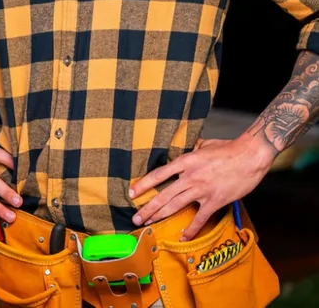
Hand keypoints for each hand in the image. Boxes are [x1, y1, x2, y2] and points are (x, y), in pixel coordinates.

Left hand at [128, 136, 273, 239]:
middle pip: (164, 194)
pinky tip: (183, 236)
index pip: (159, 175)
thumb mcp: (203, 145)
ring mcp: (202, 190)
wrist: (250, 156)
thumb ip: (190, 150)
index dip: (143, 184)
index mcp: (185, 161)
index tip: (132, 192)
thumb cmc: (228, 148)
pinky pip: (200, 218)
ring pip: (176, 205)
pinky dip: (191, 229)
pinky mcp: (216, 201)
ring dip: (160, 216)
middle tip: (135, 218)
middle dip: (147, 207)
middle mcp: (190, 177)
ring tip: (148, 224)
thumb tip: (182, 150)